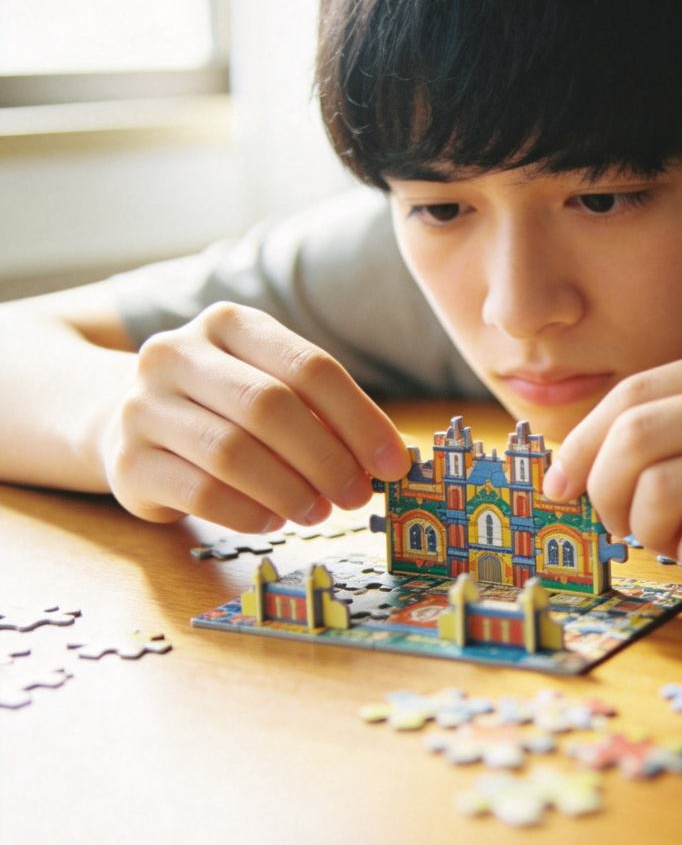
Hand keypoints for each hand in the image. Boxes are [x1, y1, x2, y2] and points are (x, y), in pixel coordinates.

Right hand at [104, 302, 410, 530]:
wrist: (125, 421)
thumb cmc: (224, 406)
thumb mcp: (273, 388)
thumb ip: (325, 415)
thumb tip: (390, 459)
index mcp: (229, 323)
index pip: (310, 367)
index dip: (360, 419)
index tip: (393, 464)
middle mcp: (178, 354)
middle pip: (270, 407)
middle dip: (326, 458)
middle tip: (357, 496)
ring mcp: (143, 406)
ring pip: (232, 452)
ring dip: (290, 490)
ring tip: (318, 511)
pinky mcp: (126, 462)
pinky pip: (200, 493)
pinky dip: (249, 513)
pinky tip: (273, 520)